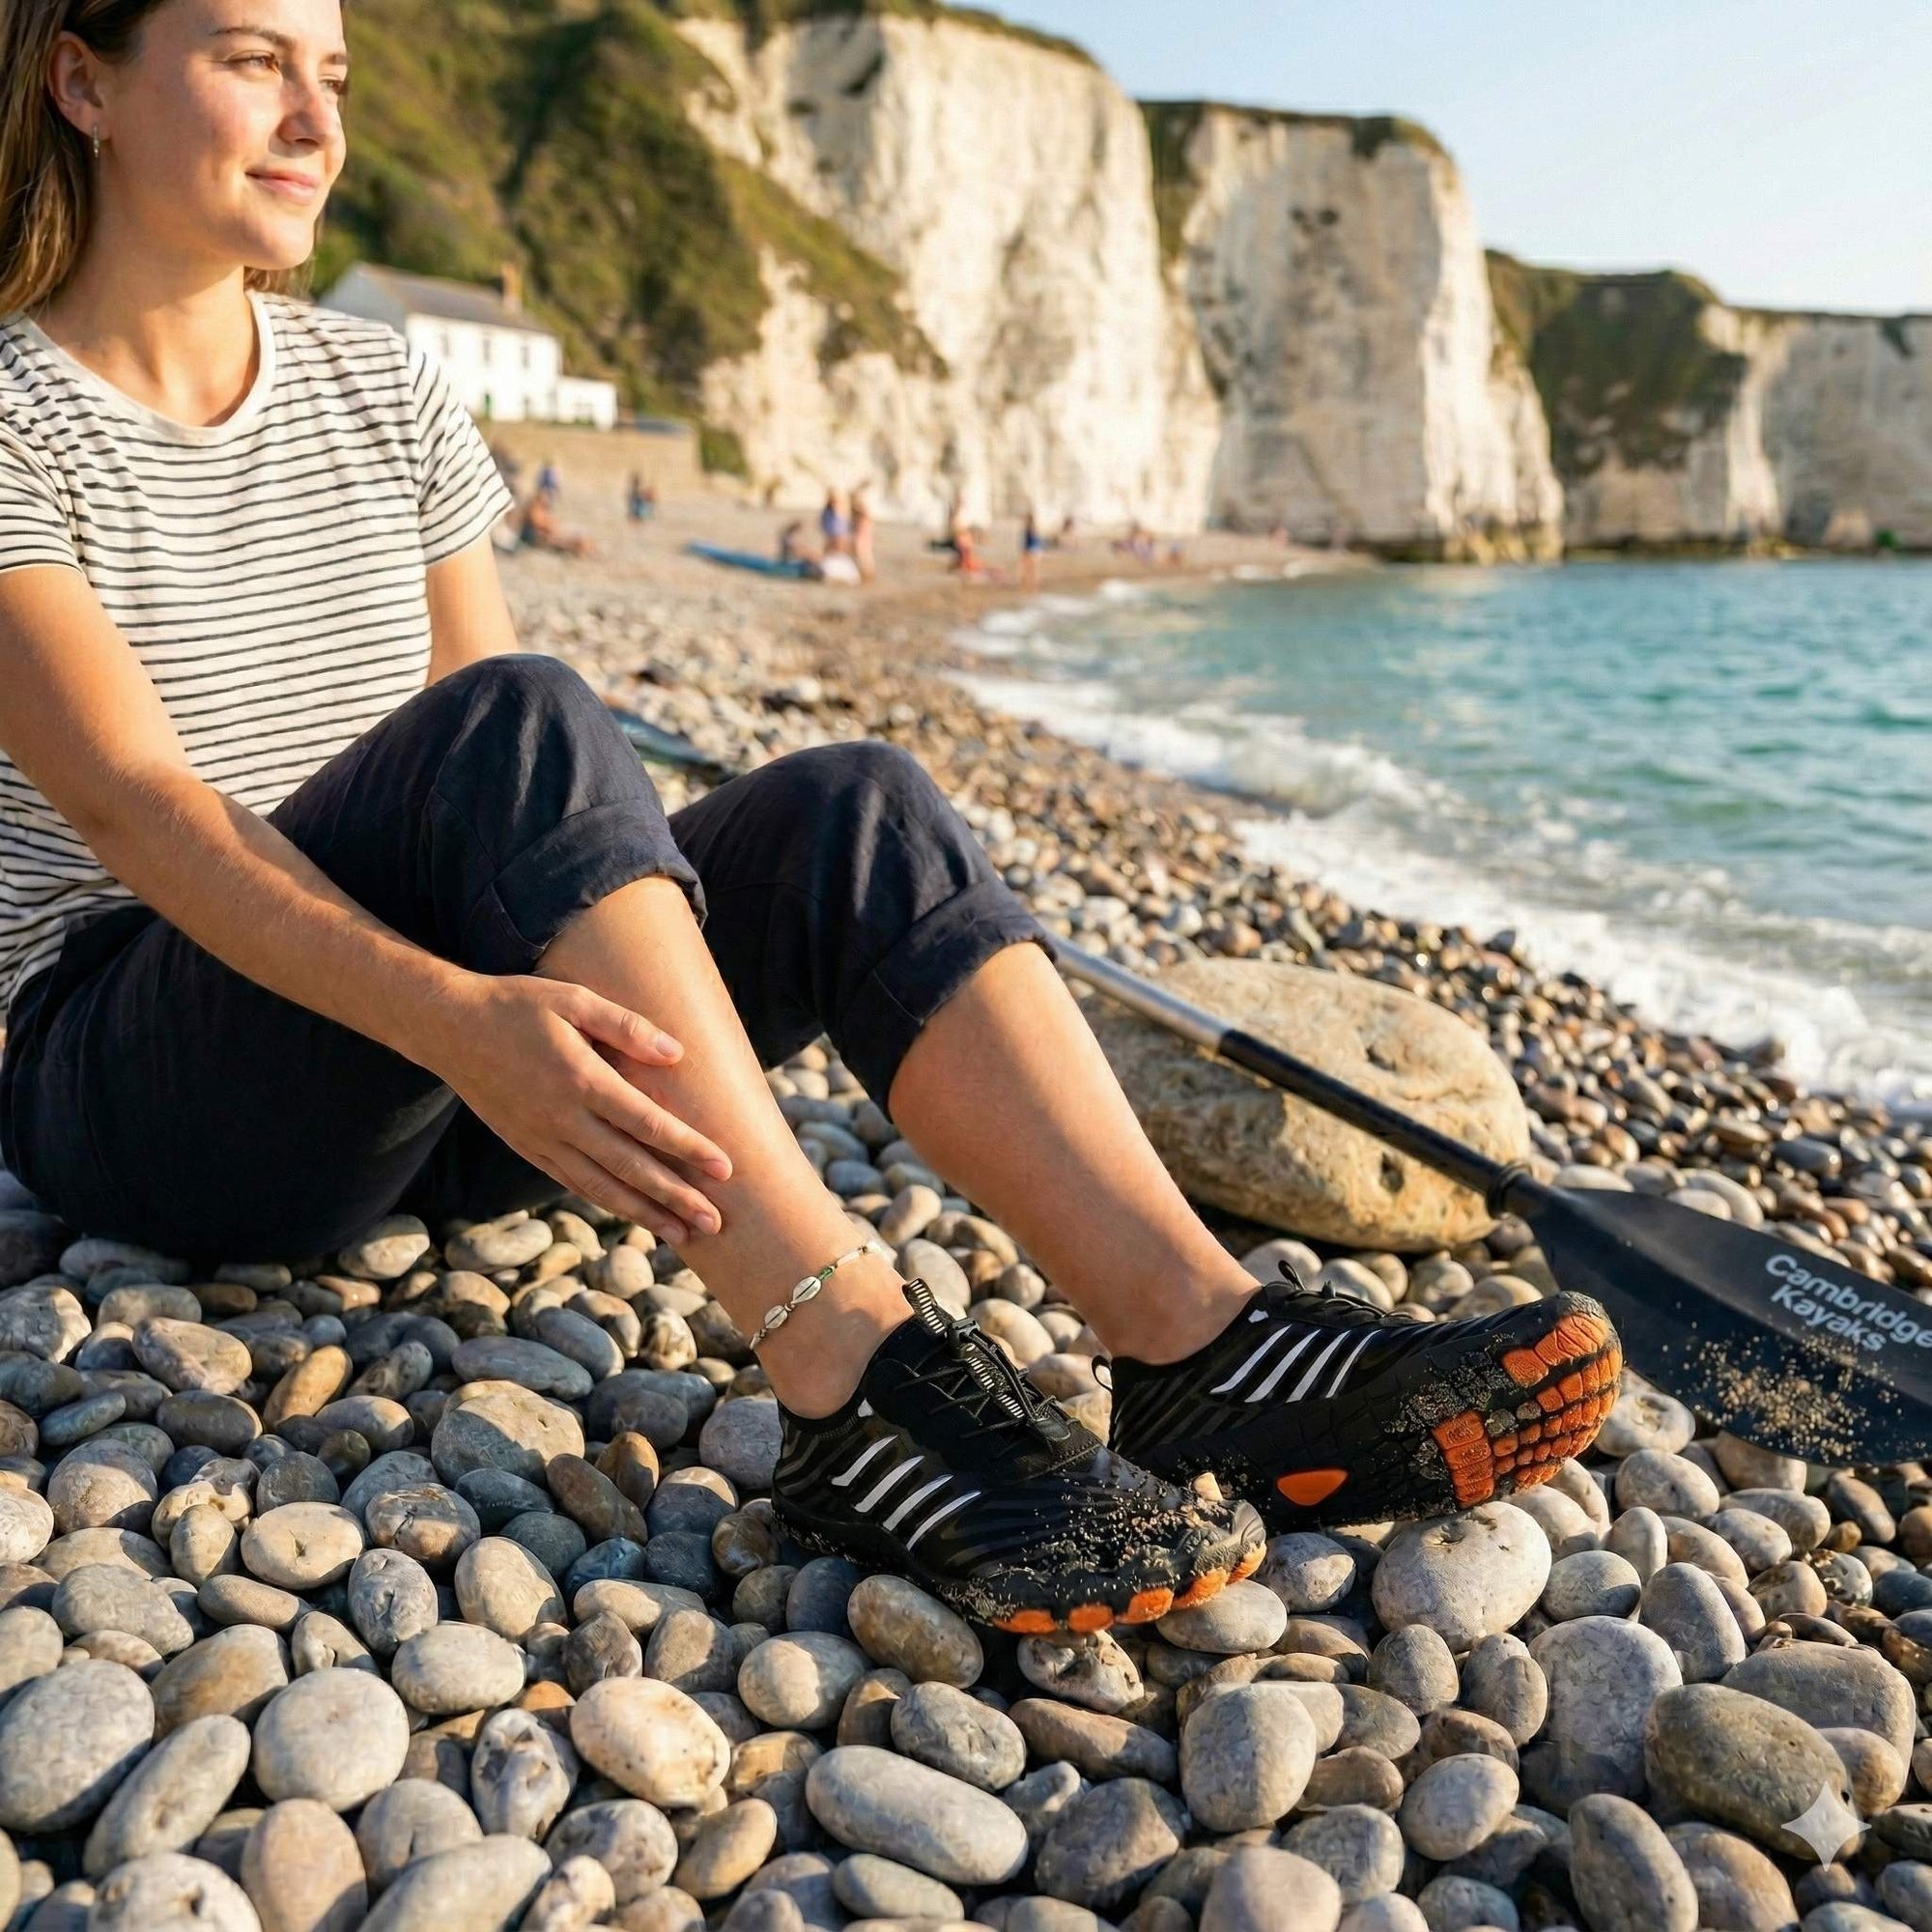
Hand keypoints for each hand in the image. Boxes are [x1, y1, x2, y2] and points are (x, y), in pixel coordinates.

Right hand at [427, 973, 731, 1242]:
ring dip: (645, 1213)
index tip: (726, 1169)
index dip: (689, 1148)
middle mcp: (563, 1118)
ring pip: (602, 1186)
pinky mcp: (528, 1148)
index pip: (647, 1123)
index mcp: (581, 1080)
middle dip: (676, 1197)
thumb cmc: (518, 1006)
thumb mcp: (574, 999)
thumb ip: (626, 1026)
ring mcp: (543, 1138)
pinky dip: (607, 1202)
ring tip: (683, 1234)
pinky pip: (574, 1183)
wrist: (449, 1029)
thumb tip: (677, 1054)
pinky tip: (634, 1215)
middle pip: (630, 1166)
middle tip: (716, 1223)